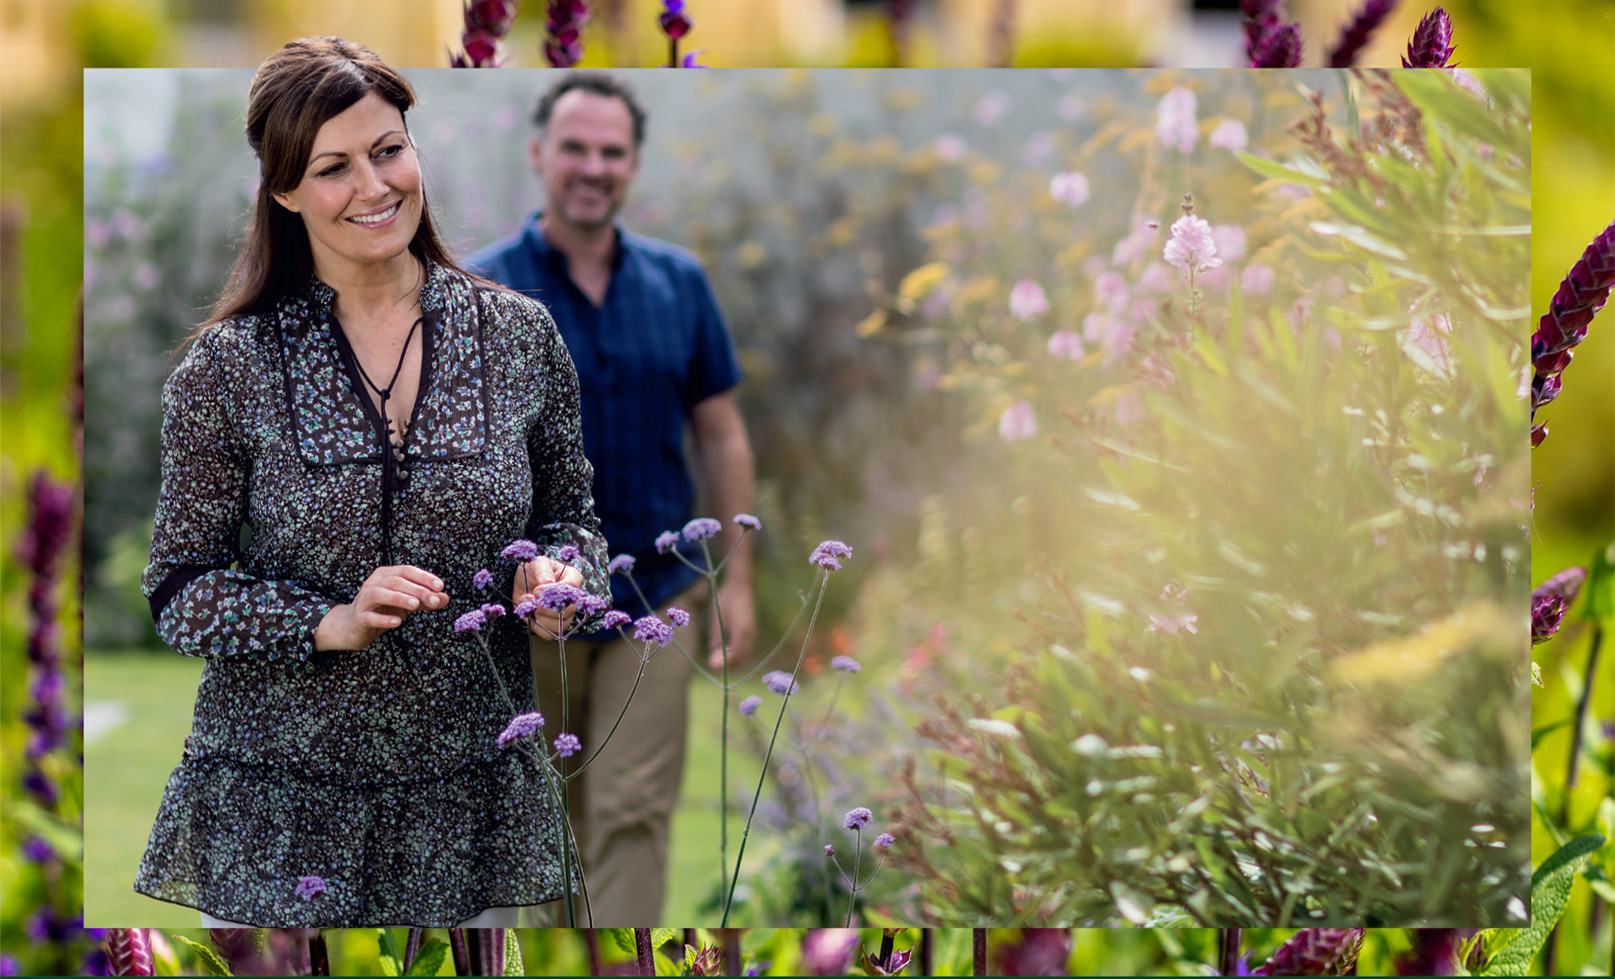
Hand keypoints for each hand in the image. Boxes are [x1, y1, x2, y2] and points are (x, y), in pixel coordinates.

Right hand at [315, 565, 446, 650]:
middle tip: (434, 599)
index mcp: (385, 575)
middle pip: (395, 581)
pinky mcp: (359, 617)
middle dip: (417, 589)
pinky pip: (370, 616)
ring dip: (399, 597)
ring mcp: (364, 600)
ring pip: (380, 593)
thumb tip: (445, 598)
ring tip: (416, 605)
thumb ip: (425, 600)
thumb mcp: (407, 604)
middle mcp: (373, 584)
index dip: (423, 577)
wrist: (354, 626)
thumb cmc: (383, 610)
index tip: (440, 586)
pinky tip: (398, 621)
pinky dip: (384, 618)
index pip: (406, 570)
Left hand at [514, 556, 585, 637]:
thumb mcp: (537, 563)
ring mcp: (564, 613)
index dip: (553, 591)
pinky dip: (536, 626)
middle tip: (532, 597)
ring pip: (560, 626)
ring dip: (540, 617)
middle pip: (567, 611)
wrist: (522, 580)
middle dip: (545, 607)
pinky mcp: (552, 624)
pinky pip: (549, 634)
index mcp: (572, 578)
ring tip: (529, 604)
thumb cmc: (534, 569)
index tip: (537, 589)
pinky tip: (529, 614)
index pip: (571, 588)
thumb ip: (543, 571)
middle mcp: (572, 599)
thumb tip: (546, 583)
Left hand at [706, 575, 755, 669]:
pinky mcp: (751, 630)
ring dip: (732, 659)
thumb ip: (715, 633)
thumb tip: (712, 649)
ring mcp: (752, 632)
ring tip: (717, 655)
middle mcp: (750, 634)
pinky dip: (737, 653)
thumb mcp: (717, 614)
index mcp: (741, 630)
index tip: (711, 664)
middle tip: (712, 661)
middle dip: (728, 664)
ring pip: (745, 654)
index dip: (724, 663)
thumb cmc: (727, 597)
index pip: (735, 655)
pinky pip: (746, 648)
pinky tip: (725, 649)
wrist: (741, 584)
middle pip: (741, 658)